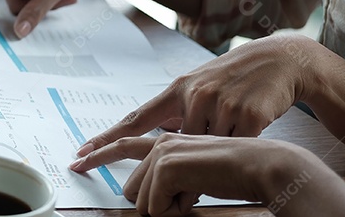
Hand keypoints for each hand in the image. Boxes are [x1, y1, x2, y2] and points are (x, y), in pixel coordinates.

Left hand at [69, 134, 342, 216]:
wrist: (269, 162)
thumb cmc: (238, 165)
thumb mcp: (198, 161)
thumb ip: (171, 166)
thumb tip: (146, 194)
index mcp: (167, 136)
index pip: (125, 138)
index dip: (99, 151)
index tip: (76, 159)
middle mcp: (163, 138)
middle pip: (131, 188)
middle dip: (157, 203)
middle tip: (191, 195)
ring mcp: (168, 148)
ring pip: (143, 200)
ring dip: (172, 206)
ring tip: (202, 190)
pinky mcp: (173, 163)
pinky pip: (158, 204)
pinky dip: (182, 209)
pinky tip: (204, 194)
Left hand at [75, 35, 316, 155]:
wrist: (280, 60)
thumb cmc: (235, 78)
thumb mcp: (200, 87)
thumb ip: (179, 112)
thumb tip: (159, 140)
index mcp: (176, 89)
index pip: (135, 120)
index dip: (105, 140)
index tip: (81, 154)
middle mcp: (193, 94)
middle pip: (182, 144)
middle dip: (192, 153)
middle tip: (209, 141)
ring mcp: (219, 103)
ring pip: (211, 147)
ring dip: (222, 147)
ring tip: (237, 124)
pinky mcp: (247, 114)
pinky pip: (238, 146)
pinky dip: (244, 144)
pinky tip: (253, 124)